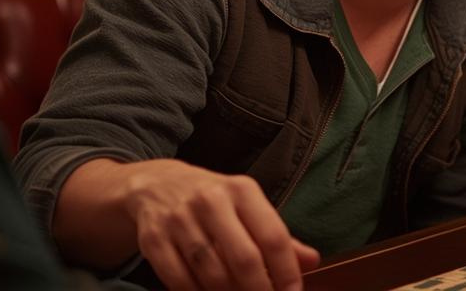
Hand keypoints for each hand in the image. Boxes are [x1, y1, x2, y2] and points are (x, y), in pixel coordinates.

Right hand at [121, 159, 319, 290]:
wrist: (157, 185)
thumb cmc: (213, 202)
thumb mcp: (247, 207)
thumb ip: (278, 236)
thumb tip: (312, 261)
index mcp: (241, 190)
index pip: (273, 237)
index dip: (287, 273)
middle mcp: (210, 201)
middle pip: (244, 260)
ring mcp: (179, 219)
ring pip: (212, 274)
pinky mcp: (153, 239)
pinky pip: (180, 281)